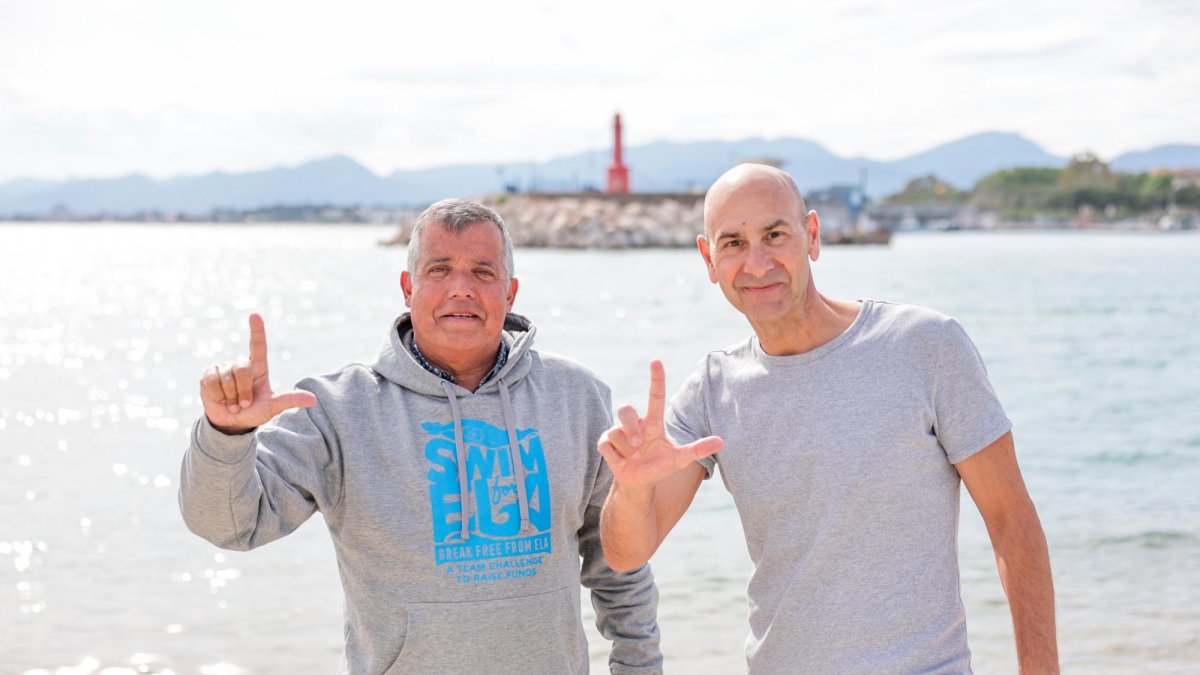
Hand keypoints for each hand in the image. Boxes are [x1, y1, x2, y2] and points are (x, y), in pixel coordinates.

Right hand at [199, 313, 317, 433]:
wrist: (232, 422)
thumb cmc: (255, 411)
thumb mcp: (273, 406)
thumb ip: (290, 400)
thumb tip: (313, 399)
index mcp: (258, 367)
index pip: (258, 345)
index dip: (256, 330)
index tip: (255, 316)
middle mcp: (241, 364)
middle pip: (242, 370)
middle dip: (244, 392)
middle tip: (244, 404)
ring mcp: (223, 368)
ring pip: (227, 378)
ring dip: (231, 397)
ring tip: (233, 403)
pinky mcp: (209, 375)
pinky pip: (212, 382)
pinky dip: (218, 396)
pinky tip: (221, 399)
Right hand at [597, 360, 722, 486]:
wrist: (639, 482)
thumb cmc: (660, 466)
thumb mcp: (680, 459)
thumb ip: (698, 449)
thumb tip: (722, 441)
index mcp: (653, 423)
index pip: (655, 395)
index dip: (656, 379)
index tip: (656, 361)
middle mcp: (636, 423)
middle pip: (625, 409)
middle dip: (630, 428)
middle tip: (639, 445)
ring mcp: (620, 432)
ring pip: (616, 431)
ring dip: (625, 448)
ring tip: (632, 457)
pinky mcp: (606, 443)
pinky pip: (606, 444)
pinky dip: (615, 457)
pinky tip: (622, 462)